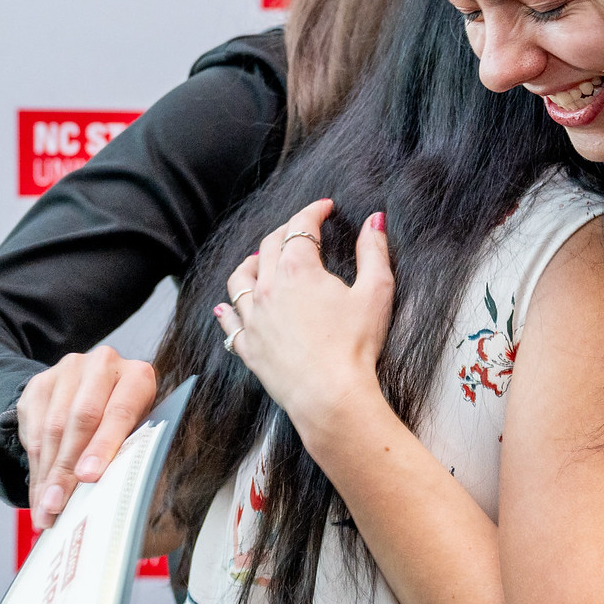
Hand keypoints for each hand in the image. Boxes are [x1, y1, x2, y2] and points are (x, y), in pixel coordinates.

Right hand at [17, 345, 157, 530]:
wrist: (97, 388)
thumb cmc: (127, 418)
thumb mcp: (138, 428)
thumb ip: (128, 449)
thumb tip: (116, 492)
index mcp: (137, 375)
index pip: (119, 412)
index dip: (103, 445)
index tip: (88, 477)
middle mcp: (102, 364)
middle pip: (80, 420)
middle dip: (67, 468)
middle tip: (58, 505)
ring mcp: (68, 370)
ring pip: (52, 428)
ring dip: (47, 474)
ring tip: (45, 509)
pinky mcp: (39, 383)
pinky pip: (32, 430)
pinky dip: (35, 466)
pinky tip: (38, 493)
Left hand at [212, 200, 394, 445]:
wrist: (329, 395)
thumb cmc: (355, 347)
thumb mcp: (376, 293)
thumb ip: (374, 251)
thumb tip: (374, 220)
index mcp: (298, 270)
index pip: (300, 227)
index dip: (313, 211)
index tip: (324, 208)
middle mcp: (268, 288)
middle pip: (268, 246)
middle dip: (285, 232)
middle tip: (301, 230)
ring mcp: (253, 318)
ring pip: (239, 278)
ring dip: (251, 263)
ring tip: (260, 261)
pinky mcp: (247, 346)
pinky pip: (228, 320)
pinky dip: (228, 308)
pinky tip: (227, 306)